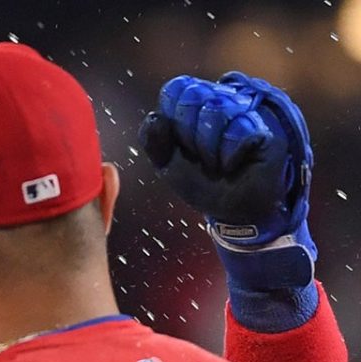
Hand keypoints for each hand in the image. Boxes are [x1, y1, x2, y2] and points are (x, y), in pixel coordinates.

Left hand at [139, 71, 314, 290]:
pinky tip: (234, 165)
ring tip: (217, 164)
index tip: (181, 145)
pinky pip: (240, 130)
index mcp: (197, 105)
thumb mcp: (168, 164)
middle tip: (201, 158)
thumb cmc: (203, 184)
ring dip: (208, 147)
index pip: (176, 89)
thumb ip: (153, 140)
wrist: (234, 213)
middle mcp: (225, 100)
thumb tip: (155, 116)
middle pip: (195, 95)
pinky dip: (228, 155)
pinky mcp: (268, 130)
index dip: (172, 119)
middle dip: (189, 134)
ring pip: (217, 110)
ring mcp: (249, 112)